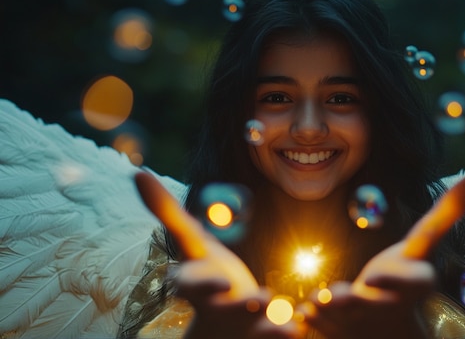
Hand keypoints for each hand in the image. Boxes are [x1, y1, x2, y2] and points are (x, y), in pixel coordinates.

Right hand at [135, 172, 300, 338]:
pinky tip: (297, 327)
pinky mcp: (257, 336)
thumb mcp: (192, 242)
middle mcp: (213, 308)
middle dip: (237, 306)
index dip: (203, 285)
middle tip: (260, 299)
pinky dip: (282, 333)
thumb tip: (137, 172)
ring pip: (248, 326)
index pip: (190, 286)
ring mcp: (235, 326)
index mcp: (196, 285)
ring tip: (279, 306)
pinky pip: (270, 337)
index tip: (221, 283)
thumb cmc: (209, 273)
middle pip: (221, 311)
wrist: (224, 326)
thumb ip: (167, 212)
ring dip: (265, 319)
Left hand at [303, 171, 464, 338]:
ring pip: (345, 321)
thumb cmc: (402, 277)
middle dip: (354, 301)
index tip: (377, 274)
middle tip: (333, 294)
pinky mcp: (347, 338)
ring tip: (311, 305)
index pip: (415, 283)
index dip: (397, 279)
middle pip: (374, 306)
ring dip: (326, 313)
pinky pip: (325, 334)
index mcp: (415, 285)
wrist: (386, 328)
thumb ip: (446, 214)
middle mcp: (393, 307)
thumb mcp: (421, 246)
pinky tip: (299, 318)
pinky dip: (311, 326)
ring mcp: (370, 325)